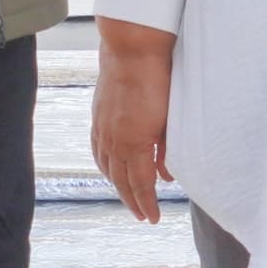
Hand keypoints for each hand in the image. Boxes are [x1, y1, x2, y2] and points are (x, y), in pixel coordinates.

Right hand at [93, 18, 177, 223]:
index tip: (152, 218)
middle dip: (132, 200)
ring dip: (117, 184)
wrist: (132, 48)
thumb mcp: (169, 119)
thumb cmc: (157, 79)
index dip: (147, 204)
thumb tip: (166, 175)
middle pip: (121, 181)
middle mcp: (114, 141)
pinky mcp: (97, 116)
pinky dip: (104, 164)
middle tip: (142, 215)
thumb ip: (167, 150)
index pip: (140, 185)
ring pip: (106, 167)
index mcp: (134, 144)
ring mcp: (102, 128)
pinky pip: (98, 149)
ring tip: (128, 195)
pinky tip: (109, 166)